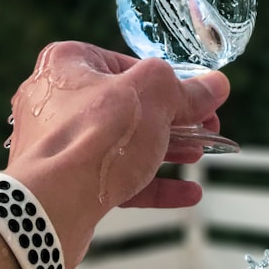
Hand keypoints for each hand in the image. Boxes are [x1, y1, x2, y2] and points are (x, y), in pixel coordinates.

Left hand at [3, 41, 229, 268]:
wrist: (51, 205)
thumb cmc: (96, 135)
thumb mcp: (155, 97)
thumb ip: (188, 89)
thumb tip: (217, 85)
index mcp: (67, 63)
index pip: (127, 64)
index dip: (168, 82)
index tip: (198, 97)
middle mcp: (55, 99)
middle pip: (126, 105)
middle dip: (171, 119)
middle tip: (206, 128)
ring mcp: (57, 144)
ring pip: (121, 144)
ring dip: (164, 150)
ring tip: (199, 157)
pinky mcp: (64, 183)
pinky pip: (113, 177)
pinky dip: (150, 184)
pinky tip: (187, 193)